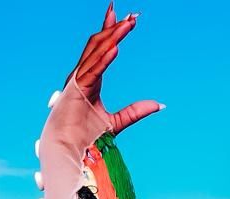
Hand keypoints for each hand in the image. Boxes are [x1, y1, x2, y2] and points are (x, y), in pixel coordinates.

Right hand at [70, 3, 162, 133]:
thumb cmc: (86, 138)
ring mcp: (76, 81)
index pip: (102, 49)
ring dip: (113, 38)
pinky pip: (92, 71)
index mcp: (89, 79)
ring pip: (96, 53)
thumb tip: (159, 105)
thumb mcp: (118, 121)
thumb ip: (136, 111)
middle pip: (99, 45)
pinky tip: (116, 47)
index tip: (125, 17)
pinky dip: (104, 60)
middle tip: (131, 15)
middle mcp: (81, 76)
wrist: (70, 152)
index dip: (112, 31)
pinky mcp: (75, 91)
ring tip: (128, 24)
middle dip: (113, 28)